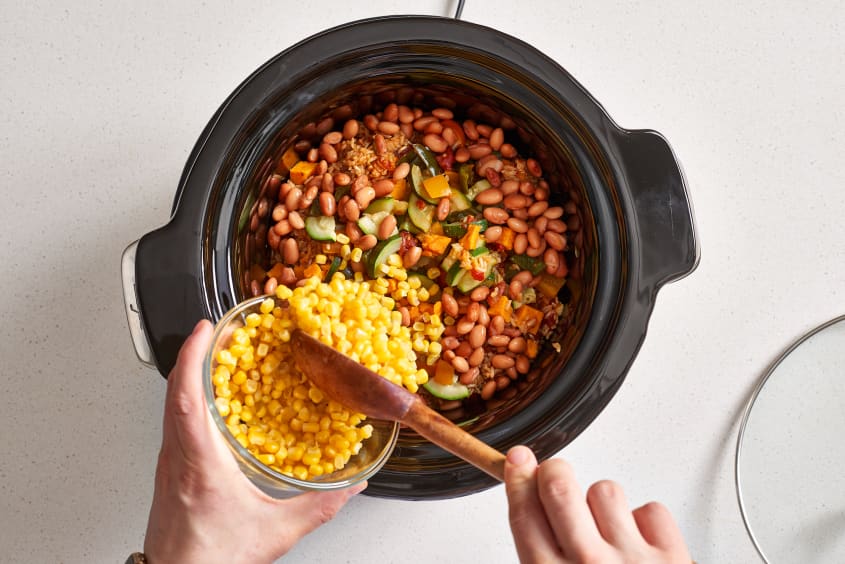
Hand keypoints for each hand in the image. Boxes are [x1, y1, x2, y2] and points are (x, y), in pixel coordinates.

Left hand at [144, 320, 365, 563]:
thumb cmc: (211, 560)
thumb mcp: (275, 532)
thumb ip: (318, 507)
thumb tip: (350, 488)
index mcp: (199, 463)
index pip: (187, 397)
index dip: (193, 357)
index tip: (205, 330)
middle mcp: (177, 457)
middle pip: (175, 391)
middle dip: (194, 353)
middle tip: (217, 331)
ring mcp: (169, 462)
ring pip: (171, 404)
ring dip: (190, 374)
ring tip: (215, 357)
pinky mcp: (169, 470)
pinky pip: (175, 420)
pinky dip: (189, 397)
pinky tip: (210, 401)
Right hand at [504, 446, 690, 563]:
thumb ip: (543, 558)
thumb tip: (532, 513)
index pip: (524, 515)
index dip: (517, 480)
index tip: (518, 462)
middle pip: (560, 488)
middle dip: (554, 472)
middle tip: (555, 476)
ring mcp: (633, 561)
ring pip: (606, 491)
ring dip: (602, 504)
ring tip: (607, 529)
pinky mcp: (673, 558)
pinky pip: (651, 510)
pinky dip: (645, 522)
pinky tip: (639, 543)